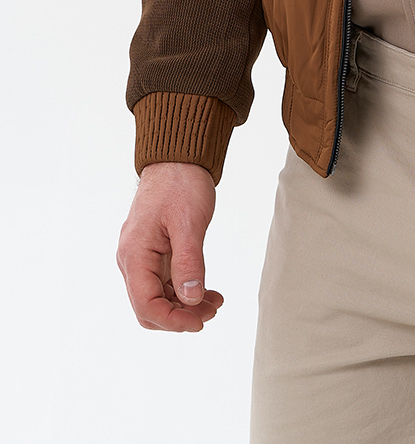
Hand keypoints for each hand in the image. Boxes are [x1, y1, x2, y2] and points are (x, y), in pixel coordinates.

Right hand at [117, 162, 223, 332]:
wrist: (178, 159)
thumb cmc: (180, 184)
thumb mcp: (189, 223)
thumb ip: (189, 262)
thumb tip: (191, 299)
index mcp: (134, 255)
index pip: (146, 305)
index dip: (172, 321)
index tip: (200, 322)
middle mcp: (132, 260)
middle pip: (148, 308)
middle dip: (179, 317)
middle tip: (211, 312)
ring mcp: (142, 257)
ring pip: (158, 297)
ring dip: (184, 305)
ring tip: (215, 302)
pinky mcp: (154, 253)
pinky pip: (165, 282)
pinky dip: (184, 290)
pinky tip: (207, 291)